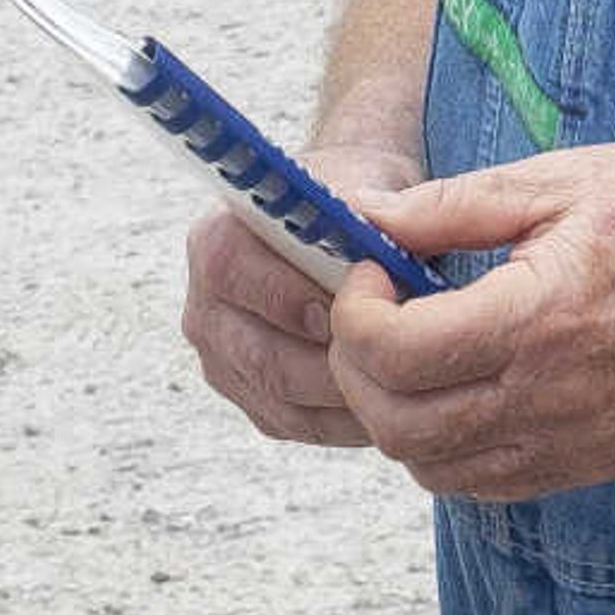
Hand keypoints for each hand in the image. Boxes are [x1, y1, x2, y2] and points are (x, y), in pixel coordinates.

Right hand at [182, 139, 422, 448]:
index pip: (234, 272)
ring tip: (406, 380)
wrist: (343, 233)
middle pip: (264, 355)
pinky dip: (347, 419)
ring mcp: (225, 362)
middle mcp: (207, 307)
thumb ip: (365, 210)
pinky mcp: (254, 400)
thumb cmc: (353, 209)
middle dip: (338, 360)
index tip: (362, 305)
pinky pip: (299, 424)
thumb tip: (382, 237)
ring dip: (348, 395)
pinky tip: (393, 400)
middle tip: (399, 356)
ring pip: (284, 399)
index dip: (298, 294)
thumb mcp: (361, 190)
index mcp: (218, 241)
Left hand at [334, 138, 614, 500]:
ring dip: (399, 412)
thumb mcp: (566, 177)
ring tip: (418, 343)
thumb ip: (450, 206)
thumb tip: (360, 216)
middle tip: (375, 307)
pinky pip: (488, 483)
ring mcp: (579, 444)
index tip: (368, 269)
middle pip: (399, 425)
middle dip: (359, 366)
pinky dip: (450, 445)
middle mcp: (556, 399)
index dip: (354, 313)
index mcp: (543, 316)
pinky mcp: (599, 462)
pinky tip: (467, 380)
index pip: (396, 353)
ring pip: (434, 468)